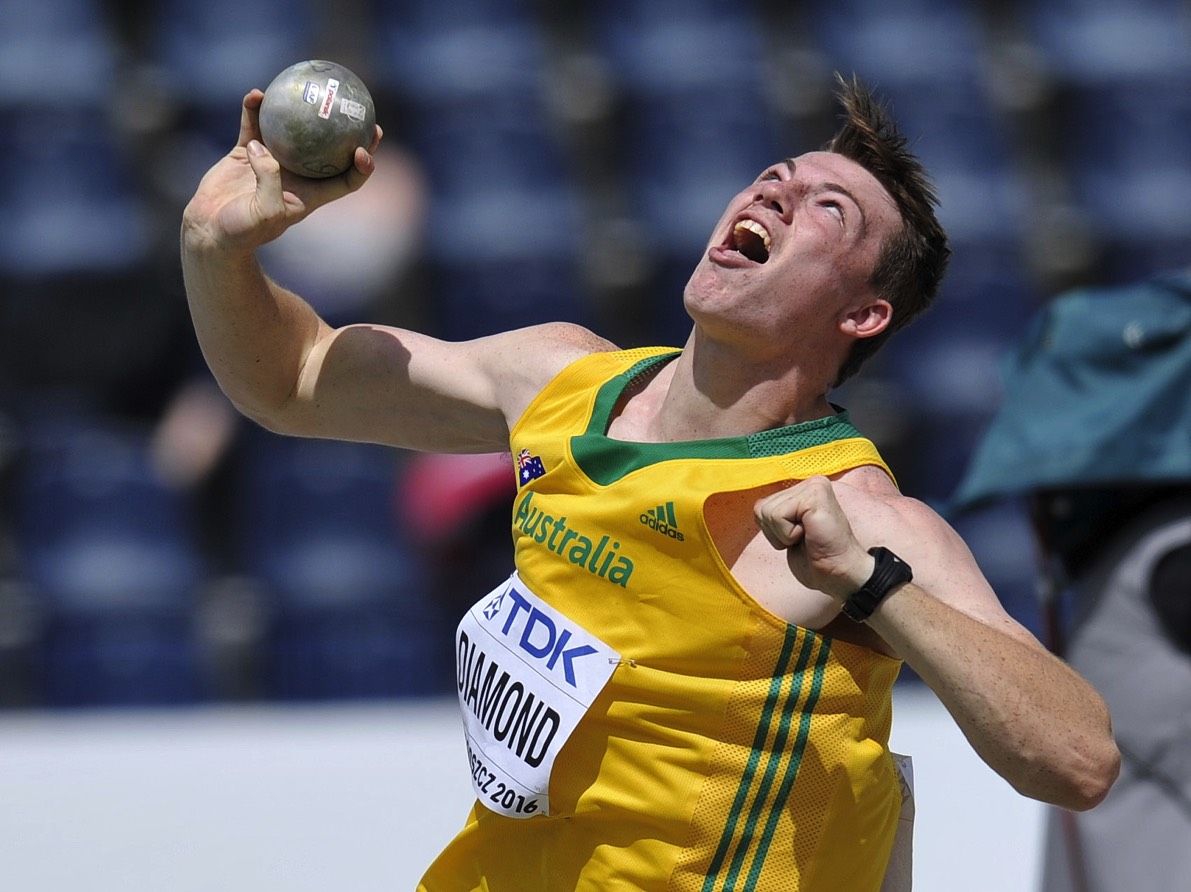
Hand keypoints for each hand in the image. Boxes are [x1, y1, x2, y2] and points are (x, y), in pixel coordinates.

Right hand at [181, 90, 382, 253]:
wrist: (210, 229)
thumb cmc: (243, 230)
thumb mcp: (264, 212)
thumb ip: (269, 180)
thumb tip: (264, 149)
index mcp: (309, 195)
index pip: (346, 181)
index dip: (362, 167)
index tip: (364, 150)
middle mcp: (295, 176)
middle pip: (328, 150)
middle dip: (345, 131)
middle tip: (356, 108)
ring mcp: (270, 162)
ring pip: (291, 131)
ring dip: (299, 111)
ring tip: (307, 88)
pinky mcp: (245, 153)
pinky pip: (253, 126)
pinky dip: (255, 110)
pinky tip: (256, 94)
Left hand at [753, 476, 874, 601]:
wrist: (838, 573)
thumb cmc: (816, 556)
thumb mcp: (786, 529)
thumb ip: (776, 512)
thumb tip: (759, 505)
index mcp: (803, 489)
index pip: (761, 506)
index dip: (773, 531)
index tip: (799, 538)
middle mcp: (810, 482)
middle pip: (761, 508)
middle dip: (777, 532)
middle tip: (804, 538)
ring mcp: (814, 486)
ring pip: (768, 511)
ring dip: (784, 534)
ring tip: (808, 536)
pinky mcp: (815, 495)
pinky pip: (777, 516)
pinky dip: (788, 534)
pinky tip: (809, 534)